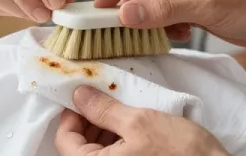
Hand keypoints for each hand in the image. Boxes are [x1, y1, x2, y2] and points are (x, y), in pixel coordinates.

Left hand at [55, 86, 227, 155]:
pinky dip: (118, 138)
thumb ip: (104, 109)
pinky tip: (133, 123)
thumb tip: (79, 96)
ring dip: (104, 127)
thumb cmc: (181, 153)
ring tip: (122, 108)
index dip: (70, 114)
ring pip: (98, 150)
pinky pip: (116, 155)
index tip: (83, 95)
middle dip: (89, 119)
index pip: (64, 140)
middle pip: (80, 146)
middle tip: (104, 97)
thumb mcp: (139, 122)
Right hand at [94, 0, 245, 48]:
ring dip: (149, 18)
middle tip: (114, 27)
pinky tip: (177, 35)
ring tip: (150, 34)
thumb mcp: (205, 7)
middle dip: (132, 5)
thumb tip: (124, 15)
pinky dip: (164, 24)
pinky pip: (165, 10)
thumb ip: (163, 10)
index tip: (99, 7)